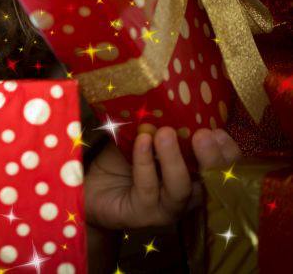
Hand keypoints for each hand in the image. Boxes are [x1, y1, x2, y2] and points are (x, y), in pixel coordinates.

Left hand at [84, 126, 240, 229]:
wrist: (91, 190)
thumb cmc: (121, 163)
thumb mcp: (141, 139)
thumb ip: (157, 127)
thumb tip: (166, 104)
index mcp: (195, 177)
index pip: (223, 170)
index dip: (227, 153)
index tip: (219, 131)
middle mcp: (188, 196)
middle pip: (213, 184)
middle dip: (212, 159)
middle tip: (203, 134)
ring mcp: (167, 209)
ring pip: (180, 187)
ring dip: (174, 158)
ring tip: (166, 133)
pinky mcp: (144, 214)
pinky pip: (148, 187)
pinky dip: (145, 162)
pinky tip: (142, 142)